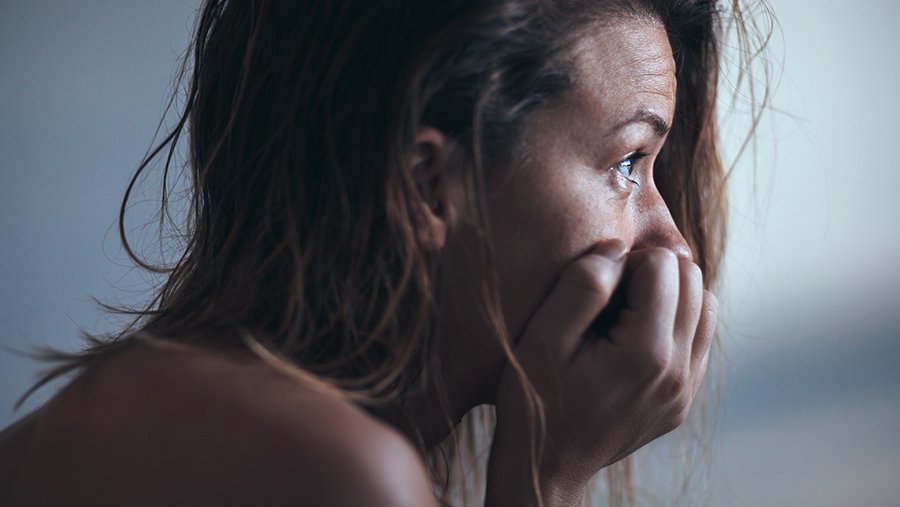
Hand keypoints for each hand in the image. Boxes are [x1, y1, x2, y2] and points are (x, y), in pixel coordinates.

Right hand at [485, 240, 716, 506]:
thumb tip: (617, 247)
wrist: (547, 464)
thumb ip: (582, 286)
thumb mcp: (544, 337)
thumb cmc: (536, 397)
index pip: (663, 265)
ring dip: (668, 295)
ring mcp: (685, 389)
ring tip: (624, 313)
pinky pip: (699, 338)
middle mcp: (678, 372)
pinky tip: (634, 336)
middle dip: (651, 273)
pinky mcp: (683, 399)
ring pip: (705, 305)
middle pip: (692, 279)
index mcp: (646, 353)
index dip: (625, 261)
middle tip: (608, 297)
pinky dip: (674, 323)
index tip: (593, 289)